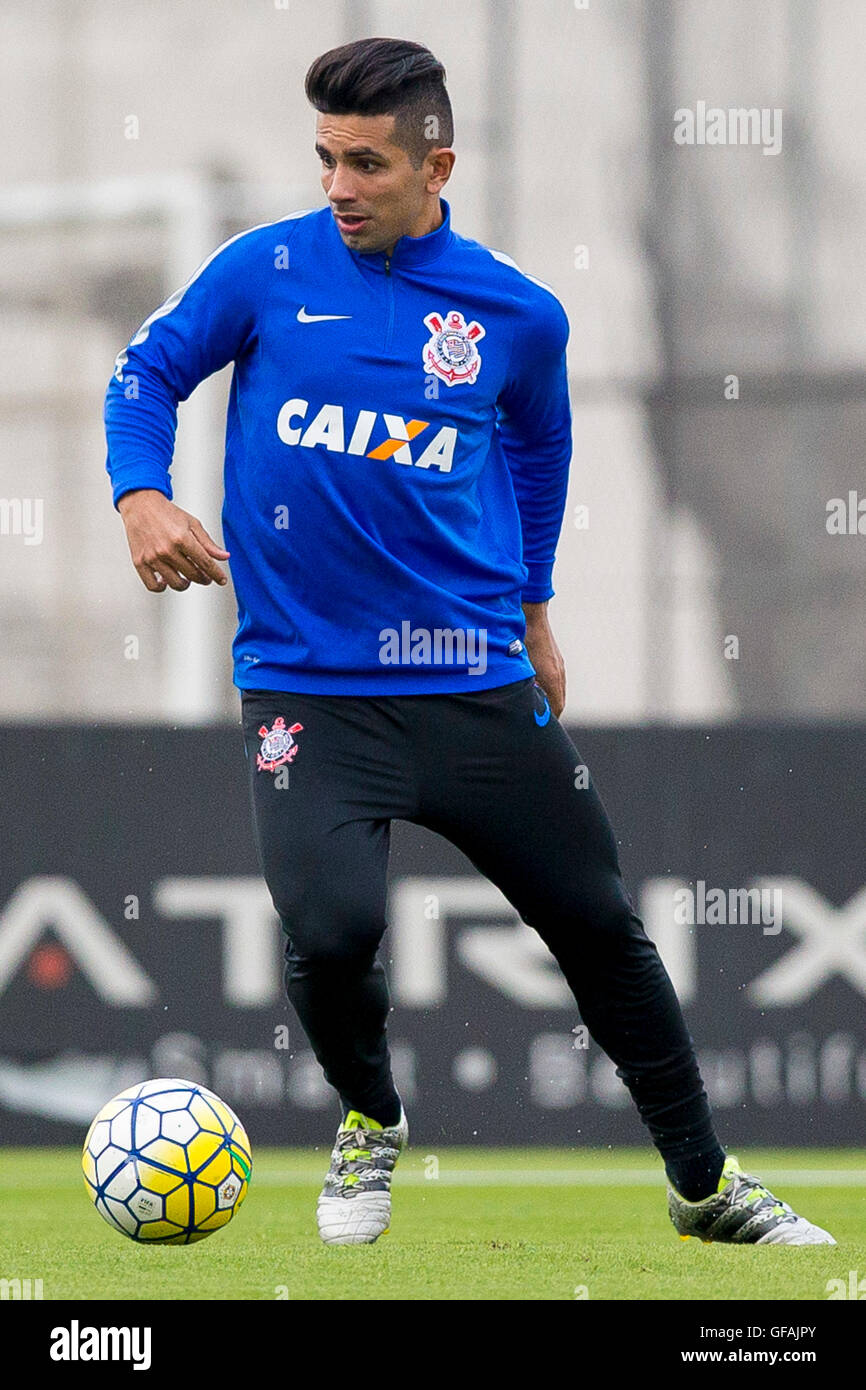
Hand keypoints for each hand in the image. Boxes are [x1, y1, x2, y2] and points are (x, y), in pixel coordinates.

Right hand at [117, 489, 229, 592]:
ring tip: (187, 578)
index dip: (217, 574)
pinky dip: (162, 587)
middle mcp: (167, 549)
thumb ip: (208, 543)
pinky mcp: (139, 562)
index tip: (221, 580)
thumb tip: (224, 556)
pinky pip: (153, 586)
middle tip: (205, 577)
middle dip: (203, 579)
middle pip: (192, 575)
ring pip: (175, 583)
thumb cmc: (166, 513)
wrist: (141, 505)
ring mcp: (152, 557)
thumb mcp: (192, 524)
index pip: (205, 563)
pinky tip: (167, 580)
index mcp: (182, 538)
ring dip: (185, 584)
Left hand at [522, 601, 565, 716]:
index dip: (550, 719)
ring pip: (557, 689)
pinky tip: (534, 685)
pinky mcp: (555, 658)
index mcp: (551, 678)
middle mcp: (558, 672)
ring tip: (534, 704)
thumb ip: (519, 685)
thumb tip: (517, 701)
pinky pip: (555, 678)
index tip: (541, 725)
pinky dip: (547, 687)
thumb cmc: (520, 640)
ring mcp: (558, 664)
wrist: (531, 615)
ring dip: (548, 698)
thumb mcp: (517, 667)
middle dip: (549, 711)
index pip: (557, 707)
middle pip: (558, 700)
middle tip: (536, 718)